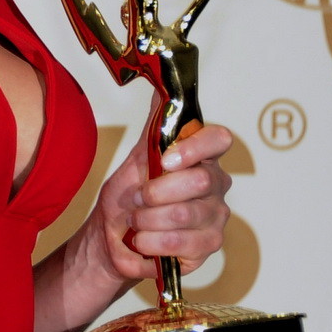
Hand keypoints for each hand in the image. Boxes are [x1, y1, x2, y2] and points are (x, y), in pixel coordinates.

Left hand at [85, 124, 234, 289]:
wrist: (112, 238)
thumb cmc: (128, 198)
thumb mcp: (137, 158)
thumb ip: (155, 125)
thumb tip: (162, 86)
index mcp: (201, 157)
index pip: (219, 140)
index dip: (195, 147)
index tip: (166, 160)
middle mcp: (215, 185)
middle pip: (200, 180)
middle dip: (155, 192)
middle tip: (135, 198)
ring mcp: (215, 216)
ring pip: (185, 214)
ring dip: (147, 219)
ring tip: (135, 220)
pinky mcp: (209, 246)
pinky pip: (180, 242)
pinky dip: (150, 242)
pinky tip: (142, 240)